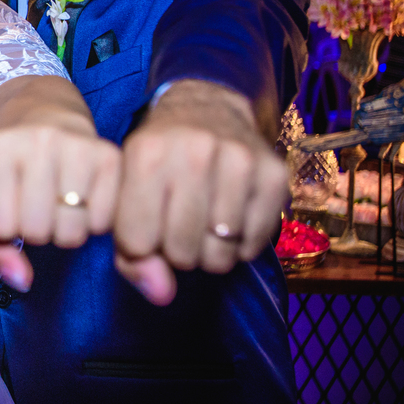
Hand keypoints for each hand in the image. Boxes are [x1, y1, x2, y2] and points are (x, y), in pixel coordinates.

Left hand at [0, 119, 121, 291]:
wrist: (40, 106)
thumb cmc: (7, 163)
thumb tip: (22, 280)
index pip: (1, 228)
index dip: (4, 227)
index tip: (8, 203)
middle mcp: (40, 140)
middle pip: (40, 234)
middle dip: (35, 229)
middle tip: (36, 202)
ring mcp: (80, 144)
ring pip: (74, 233)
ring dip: (65, 229)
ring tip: (59, 200)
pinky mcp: (112, 155)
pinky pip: (105, 223)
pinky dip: (94, 221)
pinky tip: (83, 198)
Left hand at [113, 80, 287, 305]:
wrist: (206, 108)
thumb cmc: (159, 162)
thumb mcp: (128, 194)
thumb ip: (130, 254)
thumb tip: (161, 295)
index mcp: (146, 153)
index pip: (137, 242)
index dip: (141, 245)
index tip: (147, 226)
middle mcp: (194, 151)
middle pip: (181, 253)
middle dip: (177, 250)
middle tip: (179, 223)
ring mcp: (239, 160)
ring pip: (220, 255)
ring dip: (210, 250)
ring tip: (204, 220)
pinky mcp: (274, 174)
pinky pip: (254, 246)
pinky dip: (240, 244)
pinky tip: (231, 216)